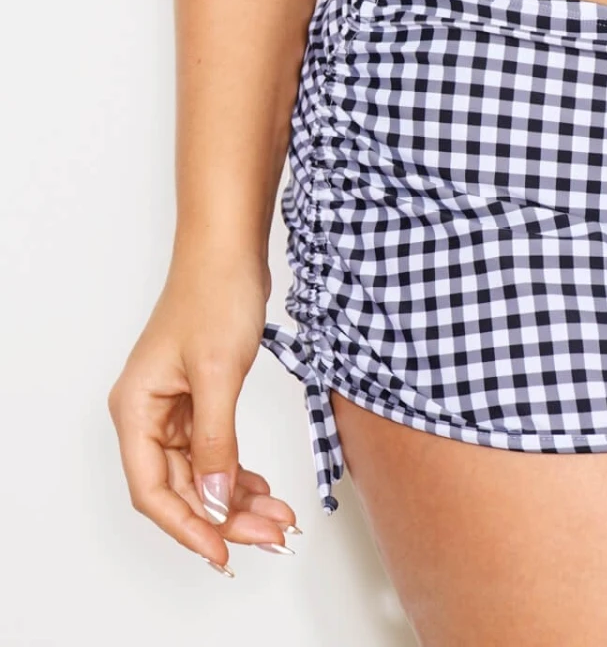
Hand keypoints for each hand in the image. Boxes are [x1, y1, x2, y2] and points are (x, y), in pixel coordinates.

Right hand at [108, 252, 298, 574]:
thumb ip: (216, 440)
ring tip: (278, 519)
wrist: (230, 247)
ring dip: (237, 498)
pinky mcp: (198, 398)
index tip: (223, 552)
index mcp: (136, 410)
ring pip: (201, 473)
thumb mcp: (218, 372)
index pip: (152, 490)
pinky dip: (238, 471)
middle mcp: (147, 414)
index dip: (187, 526)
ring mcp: (173, 407)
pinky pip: (214, 450)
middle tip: (270, 536)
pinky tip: (263, 488)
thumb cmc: (215, 293)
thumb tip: (217, 500)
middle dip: (225, 516)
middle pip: (180, 487)